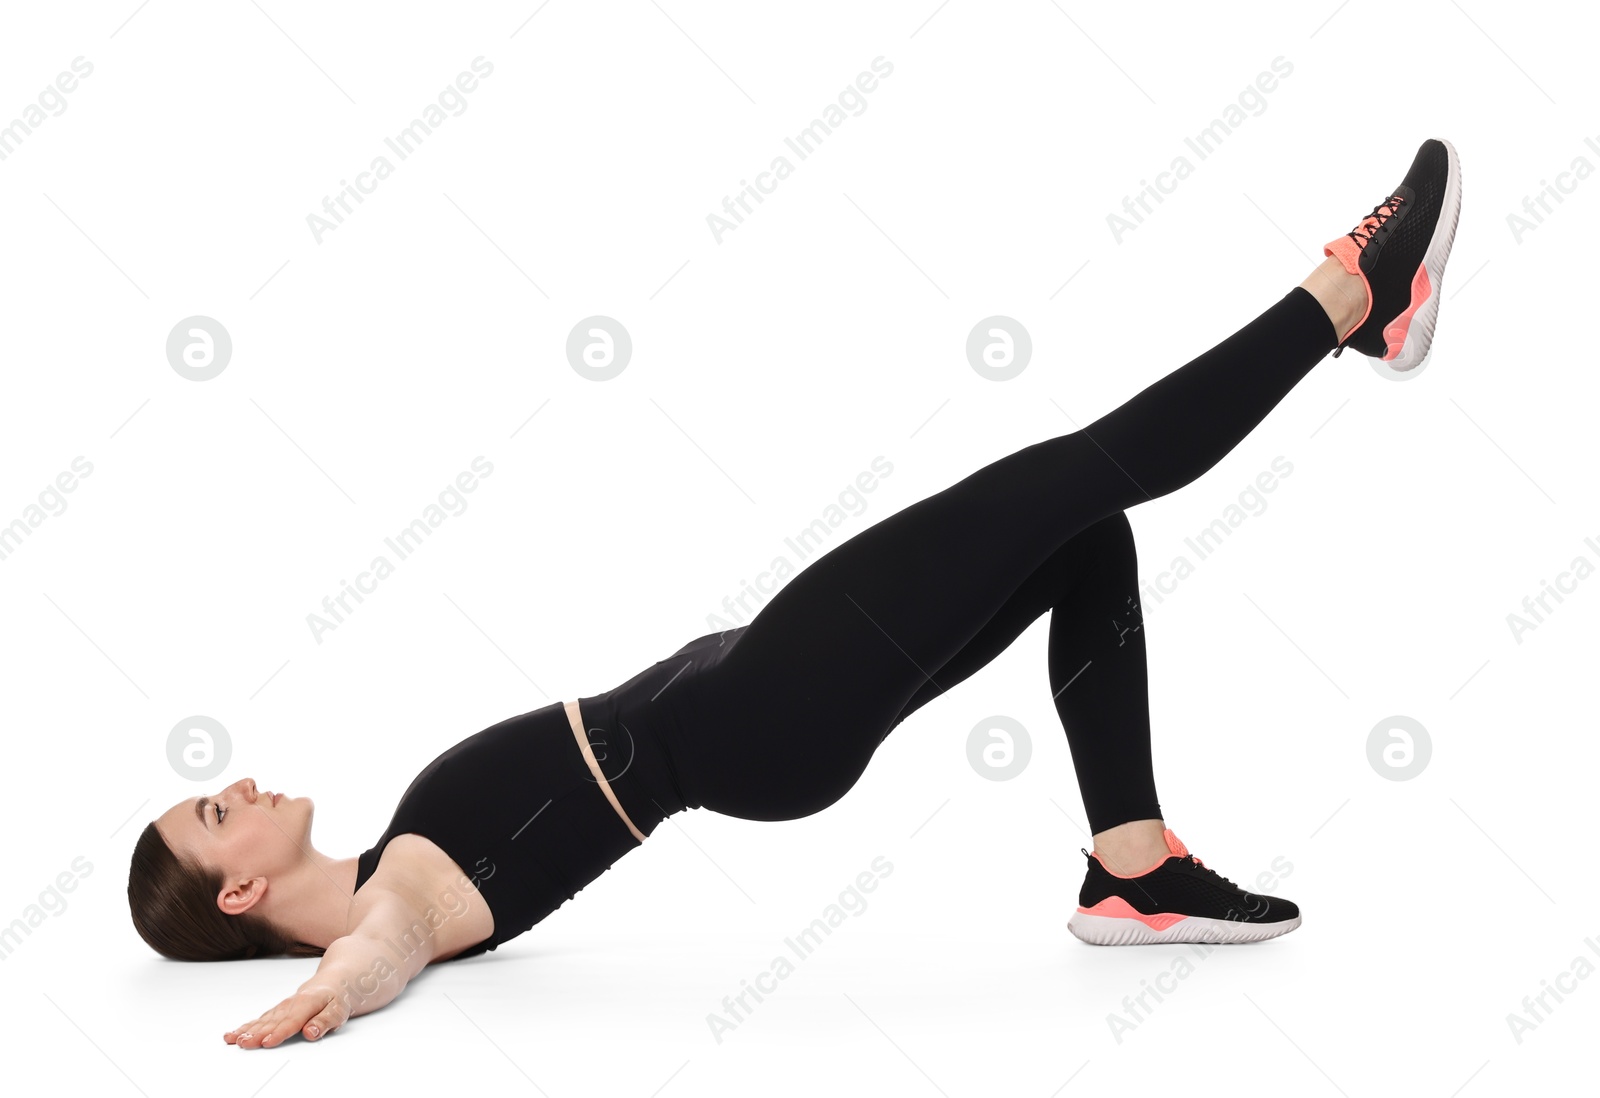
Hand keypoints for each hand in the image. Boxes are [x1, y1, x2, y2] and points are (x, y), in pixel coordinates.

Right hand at [224, 983, 348, 1048]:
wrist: (332, 982)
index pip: (292, 1021)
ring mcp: (282, 1008)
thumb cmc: (336, 998)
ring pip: (262, 1021)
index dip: (280, 1032)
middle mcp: (291, 1004)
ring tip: (232, 1039)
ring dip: (246, 1030)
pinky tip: (234, 1034)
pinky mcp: (276, 1012)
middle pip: (272, 1022)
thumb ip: (324, 1022)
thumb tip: (311, 1033)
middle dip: (257, 1034)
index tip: (267, 1043)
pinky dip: (246, 1027)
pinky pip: (260, 1020)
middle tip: (244, 1044)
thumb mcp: (339, 1010)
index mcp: (307, 1002)